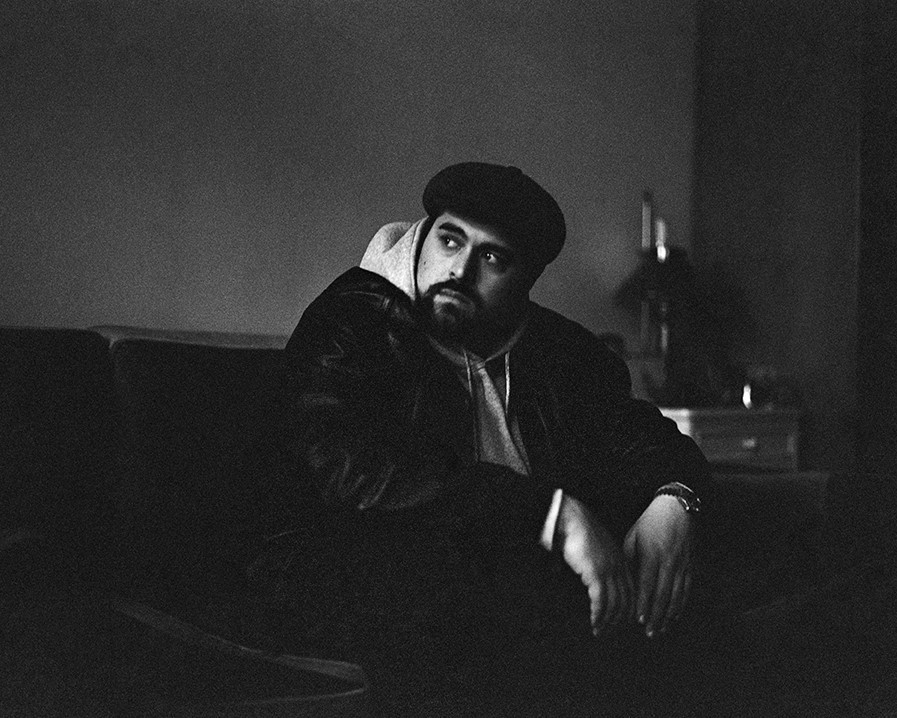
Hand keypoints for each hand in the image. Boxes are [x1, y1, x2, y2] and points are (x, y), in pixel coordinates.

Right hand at [555, 494, 633, 635]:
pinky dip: (598, 615)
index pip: (632, 592)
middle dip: (619, 620)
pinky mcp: (596, 573)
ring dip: (607, 621)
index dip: (628, 609)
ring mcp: (609, 570)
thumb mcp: (597, 549)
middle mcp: (619, 567)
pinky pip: (601, 601)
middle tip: (610, 632)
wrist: (571, 518)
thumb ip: (601, 564)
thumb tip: (595, 581)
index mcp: (621, 561)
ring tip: (599, 631)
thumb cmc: (580, 531)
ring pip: (615, 604)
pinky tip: (594, 622)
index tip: (620, 621)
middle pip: (627, 601)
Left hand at [623, 494, 694, 637]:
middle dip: (655, 616)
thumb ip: (629, 558)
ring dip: (668, 615)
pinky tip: (675, 616)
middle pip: (662, 595)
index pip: (647, 585)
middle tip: (649, 633)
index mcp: (651, 554)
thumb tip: (625, 579)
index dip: (643, 604)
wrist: (677, 508)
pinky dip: (680, 604)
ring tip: (661, 630)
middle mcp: (668, 561)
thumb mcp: (633, 536)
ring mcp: (681, 564)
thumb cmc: (650, 522)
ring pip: (676, 595)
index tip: (638, 619)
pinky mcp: (690, 565)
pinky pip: (686, 589)